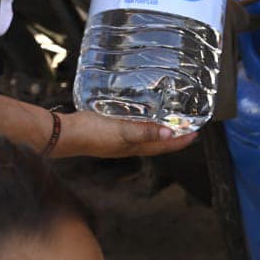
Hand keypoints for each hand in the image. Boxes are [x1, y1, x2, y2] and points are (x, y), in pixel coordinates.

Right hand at [53, 109, 197, 158]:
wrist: (64, 134)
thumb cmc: (91, 134)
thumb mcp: (121, 132)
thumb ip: (144, 132)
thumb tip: (169, 134)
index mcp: (133, 147)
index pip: (163, 146)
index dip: (180, 141)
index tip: (196, 133)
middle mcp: (127, 146)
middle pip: (155, 142)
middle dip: (172, 135)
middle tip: (186, 125)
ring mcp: (116, 140)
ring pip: (143, 135)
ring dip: (156, 128)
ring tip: (166, 118)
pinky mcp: (107, 131)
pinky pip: (130, 128)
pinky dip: (139, 122)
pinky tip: (137, 113)